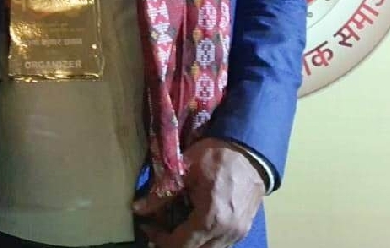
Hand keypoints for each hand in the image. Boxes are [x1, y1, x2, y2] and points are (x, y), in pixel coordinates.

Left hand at [132, 138, 264, 247]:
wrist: (251, 152)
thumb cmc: (217, 156)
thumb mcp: (184, 169)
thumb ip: (160, 193)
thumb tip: (138, 208)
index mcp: (210, 219)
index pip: (179, 244)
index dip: (159, 239)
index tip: (147, 226)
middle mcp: (225, 233)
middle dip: (173, 243)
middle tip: (158, 229)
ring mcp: (237, 234)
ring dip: (189, 243)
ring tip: (174, 227)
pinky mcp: (243, 230)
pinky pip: (219, 244)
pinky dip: (204, 240)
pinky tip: (193, 225)